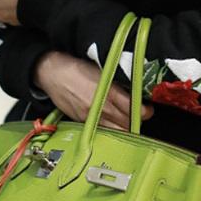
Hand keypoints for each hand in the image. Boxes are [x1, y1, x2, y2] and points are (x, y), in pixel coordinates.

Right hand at [35, 51, 154, 130]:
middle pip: (127, 124)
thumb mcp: (102, 70)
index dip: (145, 112)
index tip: (148, 110)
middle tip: (140, 115)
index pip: (133, 110)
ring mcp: (90, 117)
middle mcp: (100, 108)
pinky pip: (101, 131)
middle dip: (136, 121)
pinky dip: (110, 130)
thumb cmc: (77, 68)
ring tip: (127, 121)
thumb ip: (118, 85)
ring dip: (124, 128)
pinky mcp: (82, 122)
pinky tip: (112, 124)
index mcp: (108, 92)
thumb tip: (135, 93)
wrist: (52, 73)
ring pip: (115, 132)